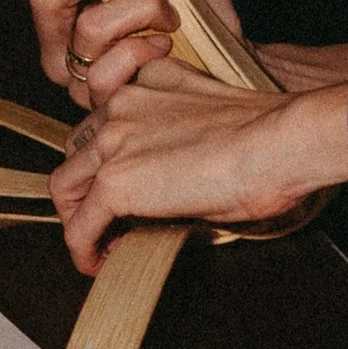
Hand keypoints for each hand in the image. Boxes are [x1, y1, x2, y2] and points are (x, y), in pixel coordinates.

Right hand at [21, 0, 244, 100]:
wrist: (225, 62)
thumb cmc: (193, 8)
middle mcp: (59, 40)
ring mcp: (77, 75)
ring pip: (90, 28)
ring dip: (141, 7)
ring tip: (169, 13)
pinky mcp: (102, 102)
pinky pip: (109, 71)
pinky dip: (145, 49)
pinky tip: (165, 47)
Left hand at [52, 70, 338, 270]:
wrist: (281, 143)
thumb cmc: (271, 137)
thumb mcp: (214, 124)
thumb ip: (181, 141)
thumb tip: (178, 189)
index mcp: (150, 84)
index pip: (106, 123)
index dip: (108, 161)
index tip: (125, 191)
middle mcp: (123, 105)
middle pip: (78, 152)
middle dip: (87, 189)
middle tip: (109, 222)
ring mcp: (114, 142)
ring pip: (66, 186)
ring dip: (79, 219)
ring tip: (100, 246)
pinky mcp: (115, 181)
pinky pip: (79, 226)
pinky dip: (83, 250)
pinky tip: (98, 264)